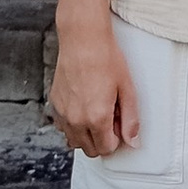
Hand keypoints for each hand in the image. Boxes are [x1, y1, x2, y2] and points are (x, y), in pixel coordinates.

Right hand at [49, 18, 138, 156]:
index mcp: (96, 118)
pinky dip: (73, 123)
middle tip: (110, 117)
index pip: (106, 149)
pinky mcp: (55, 105)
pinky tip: (83, 105)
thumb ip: (131, 119)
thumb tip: (132, 140)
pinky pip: (64, 126)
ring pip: (74, 141)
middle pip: (90, 150)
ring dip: (86, 134)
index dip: (116, 138)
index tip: (119, 124)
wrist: (83, 39)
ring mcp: (63, 114)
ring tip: (96, 110)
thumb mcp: (127, 88)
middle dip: (102, 139)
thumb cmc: (105, 57)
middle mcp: (76, 120)